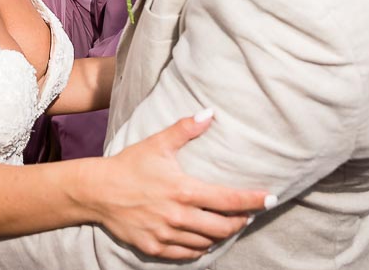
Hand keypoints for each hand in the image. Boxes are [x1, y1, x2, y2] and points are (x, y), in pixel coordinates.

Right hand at [93, 111, 271, 259]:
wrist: (97, 190)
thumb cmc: (129, 165)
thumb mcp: (157, 144)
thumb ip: (185, 129)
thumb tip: (209, 112)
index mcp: (184, 190)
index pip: (229, 199)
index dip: (253, 201)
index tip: (271, 199)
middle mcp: (178, 217)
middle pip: (223, 227)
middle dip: (240, 221)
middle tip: (245, 214)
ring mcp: (166, 235)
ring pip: (206, 243)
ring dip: (220, 235)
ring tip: (225, 225)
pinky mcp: (154, 247)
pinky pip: (186, 255)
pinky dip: (199, 249)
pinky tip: (202, 240)